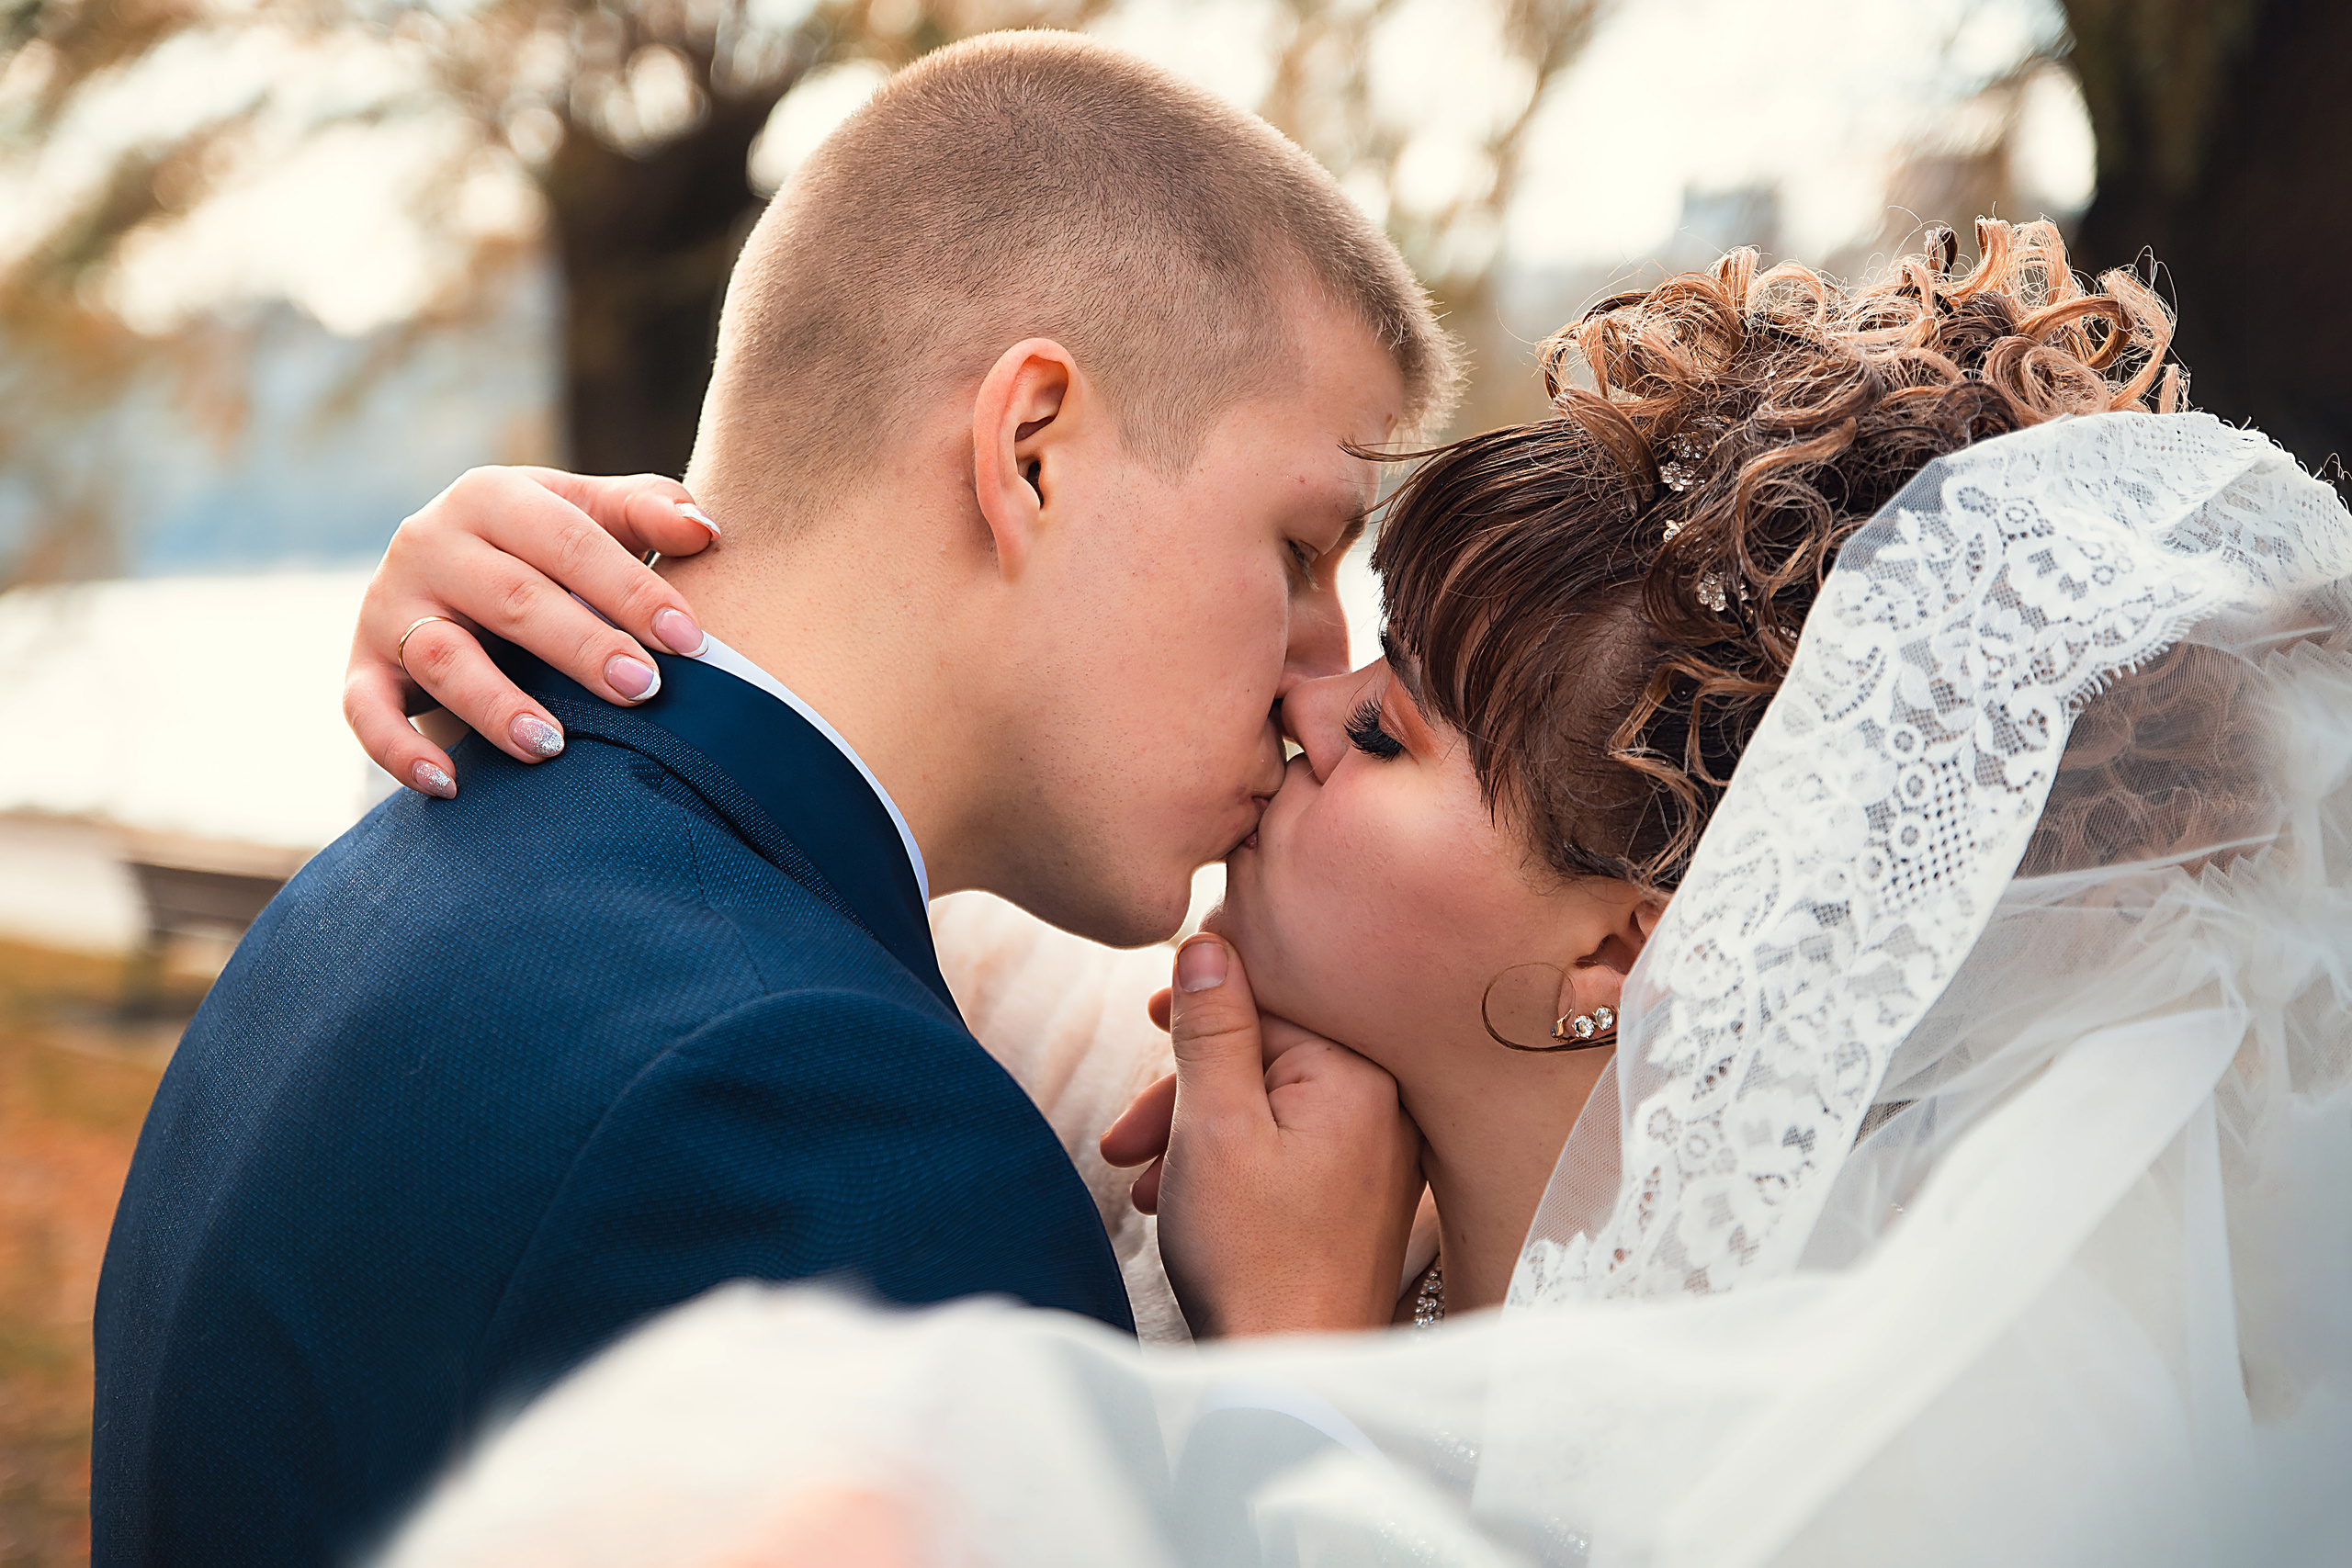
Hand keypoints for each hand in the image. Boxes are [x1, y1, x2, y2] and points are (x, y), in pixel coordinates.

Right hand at [346, 467, 722, 798]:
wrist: (456, 570)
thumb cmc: (551, 548)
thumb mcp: (593, 515)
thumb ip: (650, 511)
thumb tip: (705, 530)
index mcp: (492, 495)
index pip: (569, 541)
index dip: (633, 591)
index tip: (690, 643)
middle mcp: (430, 541)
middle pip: (513, 597)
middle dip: (582, 647)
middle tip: (643, 690)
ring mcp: (389, 605)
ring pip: (441, 656)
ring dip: (497, 705)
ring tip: (554, 746)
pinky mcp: (361, 665)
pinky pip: (366, 711)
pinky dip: (400, 750)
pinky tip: (449, 784)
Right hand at [1100, 935, 1422, 1337]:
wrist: (1290, 1375)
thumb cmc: (1250, 1254)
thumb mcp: (1212, 1122)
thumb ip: (1212, 1025)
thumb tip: (1208, 940)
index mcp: (1359, 1075)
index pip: (1272, 1003)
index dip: (1199, 1015)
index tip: (1147, 1024)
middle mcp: (1385, 1108)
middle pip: (1267, 1056)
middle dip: (1186, 1088)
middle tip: (1126, 1136)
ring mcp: (1378, 1158)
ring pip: (1268, 1107)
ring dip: (1195, 1133)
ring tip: (1144, 1182)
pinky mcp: (1359, 1199)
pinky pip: (1287, 1150)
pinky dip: (1229, 1166)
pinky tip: (1183, 1205)